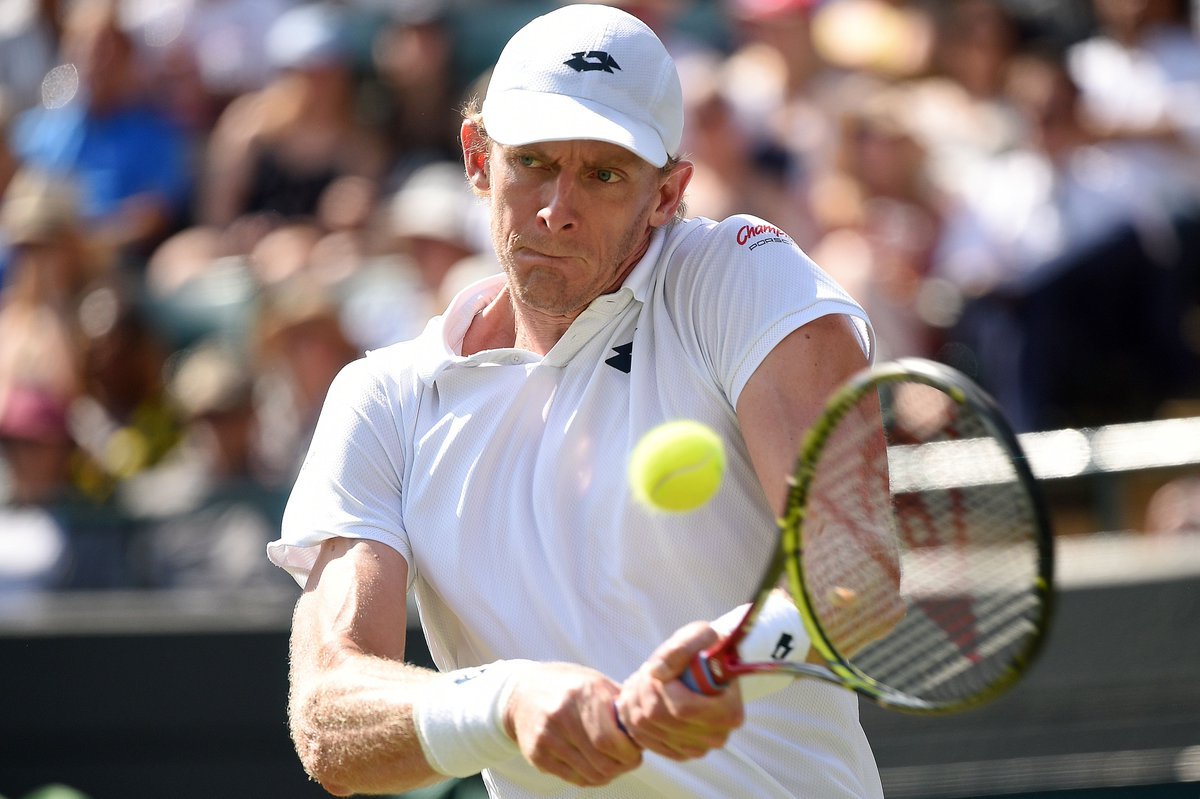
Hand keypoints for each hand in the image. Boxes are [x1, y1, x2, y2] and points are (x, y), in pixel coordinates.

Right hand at [503, 662, 642, 786]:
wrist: (522, 692)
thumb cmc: (569, 686)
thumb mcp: (595, 683)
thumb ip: (620, 704)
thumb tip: (647, 727)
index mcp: (582, 694)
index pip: (610, 740)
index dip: (629, 752)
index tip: (637, 751)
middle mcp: (561, 716)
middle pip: (602, 760)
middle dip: (623, 765)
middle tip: (630, 760)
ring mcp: (546, 737)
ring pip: (590, 774)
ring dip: (609, 774)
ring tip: (614, 763)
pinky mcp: (537, 755)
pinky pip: (573, 779)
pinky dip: (591, 778)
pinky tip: (595, 766)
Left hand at [615, 621, 745, 759]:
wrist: (713, 666)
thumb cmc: (709, 648)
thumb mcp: (699, 635)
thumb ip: (680, 650)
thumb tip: (655, 673)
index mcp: (728, 711)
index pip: (682, 708)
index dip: (660, 687)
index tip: (655, 668)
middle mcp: (716, 736)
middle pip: (660, 718)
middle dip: (643, 690)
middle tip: (644, 672)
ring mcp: (698, 747)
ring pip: (646, 728)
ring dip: (635, 700)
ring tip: (641, 682)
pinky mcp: (680, 752)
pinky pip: (644, 739)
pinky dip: (633, 717)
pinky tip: (638, 699)